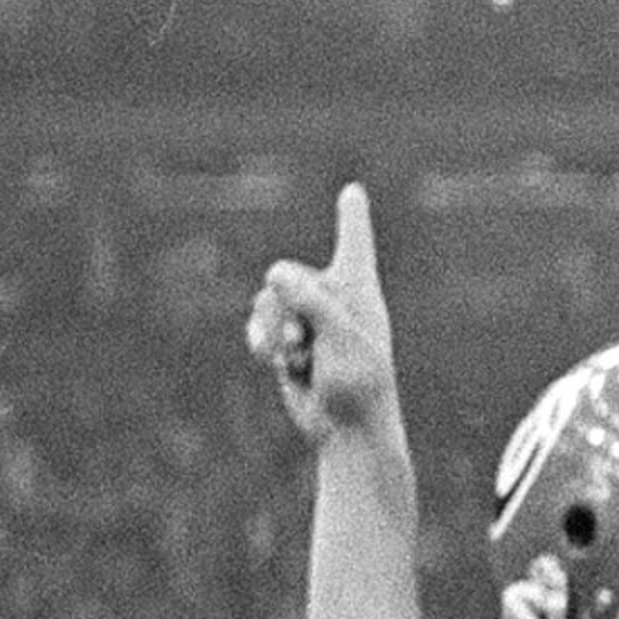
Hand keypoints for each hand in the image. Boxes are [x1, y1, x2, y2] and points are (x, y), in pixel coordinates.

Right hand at [243, 182, 401, 441]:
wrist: (345, 428)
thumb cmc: (358, 385)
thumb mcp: (341, 339)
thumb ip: (312, 302)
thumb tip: (275, 271)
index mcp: (359, 291)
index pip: (354, 244)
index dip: (351, 216)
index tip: (353, 190)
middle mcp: (334, 299)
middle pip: (287, 276)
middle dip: (286, 309)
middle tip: (306, 344)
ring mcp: (308, 319)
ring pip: (267, 299)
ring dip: (272, 329)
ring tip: (295, 357)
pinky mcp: (288, 339)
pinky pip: (258, 323)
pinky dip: (261, 340)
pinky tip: (274, 362)